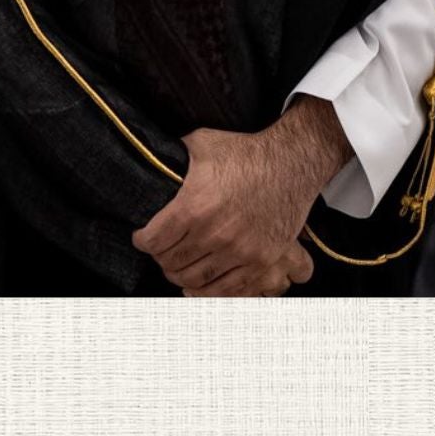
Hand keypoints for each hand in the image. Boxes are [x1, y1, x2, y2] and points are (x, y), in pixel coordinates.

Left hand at [133, 100, 352, 295]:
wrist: (291, 162)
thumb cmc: (245, 151)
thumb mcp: (201, 144)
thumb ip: (173, 159)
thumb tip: (149, 163)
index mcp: (194, 205)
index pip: (153, 239)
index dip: (142, 241)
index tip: (142, 238)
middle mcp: (214, 233)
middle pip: (171, 262)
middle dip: (160, 258)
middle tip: (160, 251)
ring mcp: (239, 250)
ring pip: (194, 279)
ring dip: (180, 275)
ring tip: (177, 265)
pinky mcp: (259, 261)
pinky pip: (225, 288)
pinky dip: (206, 291)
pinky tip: (198, 284)